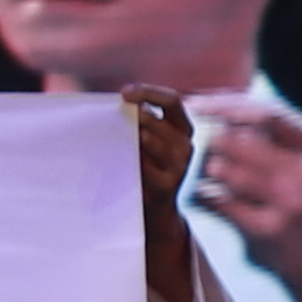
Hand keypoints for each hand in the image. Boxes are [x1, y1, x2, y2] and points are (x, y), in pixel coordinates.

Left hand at [127, 86, 196, 209]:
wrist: (154, 208)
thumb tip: (118, 105)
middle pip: (158, 121)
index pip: (172, 100)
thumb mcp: (146, 141)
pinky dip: (131, 161)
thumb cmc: (144, 165)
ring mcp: (179, 167)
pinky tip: (115, 159)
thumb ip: (138, 122)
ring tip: (115, 135)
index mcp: (182, 128)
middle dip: (135, 117)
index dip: (149, 92)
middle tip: (115, 116)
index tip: (124, 92)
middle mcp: (185, 145)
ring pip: (153, 143)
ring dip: (133, 137)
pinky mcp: (167, 186)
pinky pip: (146, 168)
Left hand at [187, 100, 301, 301]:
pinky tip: (198, 196)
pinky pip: (218, 202)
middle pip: (239, 139)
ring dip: (202, 168)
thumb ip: (269, 136)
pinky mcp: (268, 231)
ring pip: (224, 168)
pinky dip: (201, 196)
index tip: (194, 104)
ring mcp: (290, 203)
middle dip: (208, 138)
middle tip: (187, 140)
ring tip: (197, 172)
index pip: (267, 113)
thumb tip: (210, 103)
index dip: (225, 105)